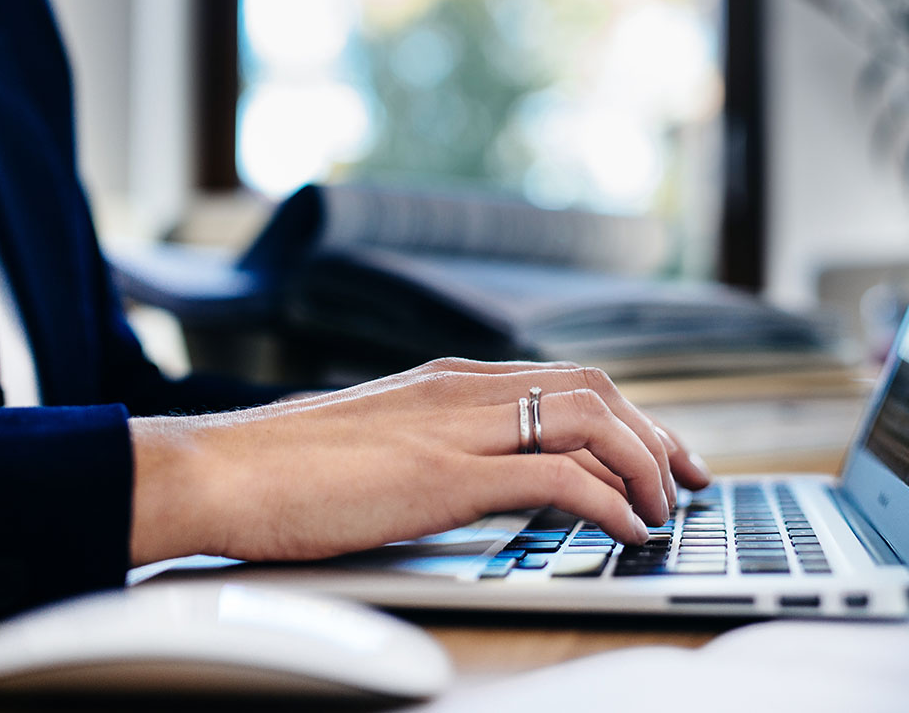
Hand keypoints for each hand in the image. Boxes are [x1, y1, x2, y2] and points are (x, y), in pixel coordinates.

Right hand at [128, 358, 710, 565]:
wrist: (219, 469)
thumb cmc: (284, 466)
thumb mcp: (378, 442)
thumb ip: (434, 443)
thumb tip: (478, 474)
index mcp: (448, 380)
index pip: (564, 378)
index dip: (627, 414)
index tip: (659, 453)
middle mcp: (461, 390)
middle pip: (594, 389)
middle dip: (655, 434)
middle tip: (689, 480)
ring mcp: (454, 427)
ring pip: (588, 420)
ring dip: (642, 465)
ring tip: (663, 512)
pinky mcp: (443, 476)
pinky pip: (556, 477)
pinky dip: (607, 501)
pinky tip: (625, 529)